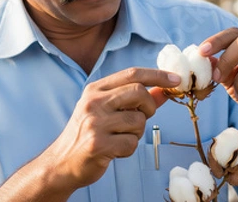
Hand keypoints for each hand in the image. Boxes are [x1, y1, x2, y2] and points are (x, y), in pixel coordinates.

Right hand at [42, 68, 178, 190]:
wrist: (61, 162)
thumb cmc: (88, 135)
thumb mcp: (107, 111)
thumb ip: (135, 100)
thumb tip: (163, 90)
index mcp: (95, 90)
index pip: (132, 74)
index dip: (158, 75)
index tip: (176, 80)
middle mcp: (93, 103)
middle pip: (139, 92)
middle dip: (149, 107)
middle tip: (143, 117)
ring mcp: (95, 123)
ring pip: (138, 121)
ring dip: (137, 132)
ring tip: (120, 137)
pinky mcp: (98, 144)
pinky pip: (131, 143)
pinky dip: (129, 148)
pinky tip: (115, 150)